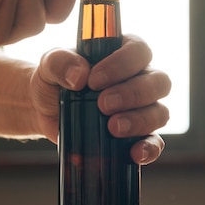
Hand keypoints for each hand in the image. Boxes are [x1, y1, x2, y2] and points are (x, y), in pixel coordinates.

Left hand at [29, 34, 170, 164]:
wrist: (44, 110)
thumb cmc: (54, 80)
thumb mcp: (49, 64)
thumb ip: (60, 61)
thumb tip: (79, 75)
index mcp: (124, 54)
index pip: (139, 51)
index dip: (123, 64)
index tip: (95, 79)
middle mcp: (140, 79)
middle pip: (159, 81)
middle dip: (134, 94)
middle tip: (103, 104)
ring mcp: (143, 109)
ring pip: (160, 112)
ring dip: (140, 120)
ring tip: (113, 127)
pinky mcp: (137, 136)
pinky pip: (155, 142)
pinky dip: (149, 148)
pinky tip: (134, 153)